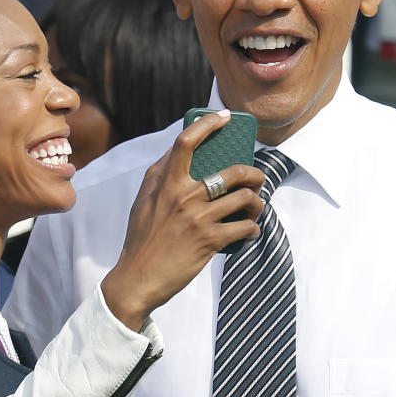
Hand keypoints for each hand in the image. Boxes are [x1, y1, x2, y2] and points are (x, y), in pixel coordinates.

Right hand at [101, 110, 264, 330]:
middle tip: (257, 178)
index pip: (186, 142)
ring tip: (254, 207)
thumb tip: (173, 152)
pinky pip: (245, 227)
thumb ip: (158, 175)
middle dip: (254, 173)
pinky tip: (249, 231)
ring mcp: (198, 219)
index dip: (208, 124)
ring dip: (256, 203)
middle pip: (232, 172)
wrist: (138, 279)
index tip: (225, 117)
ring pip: (245, 199)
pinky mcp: (210, 241)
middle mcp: (183, 197)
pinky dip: (252, 229)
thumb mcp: (142, 201)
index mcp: (165, 183)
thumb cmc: (141, 239)